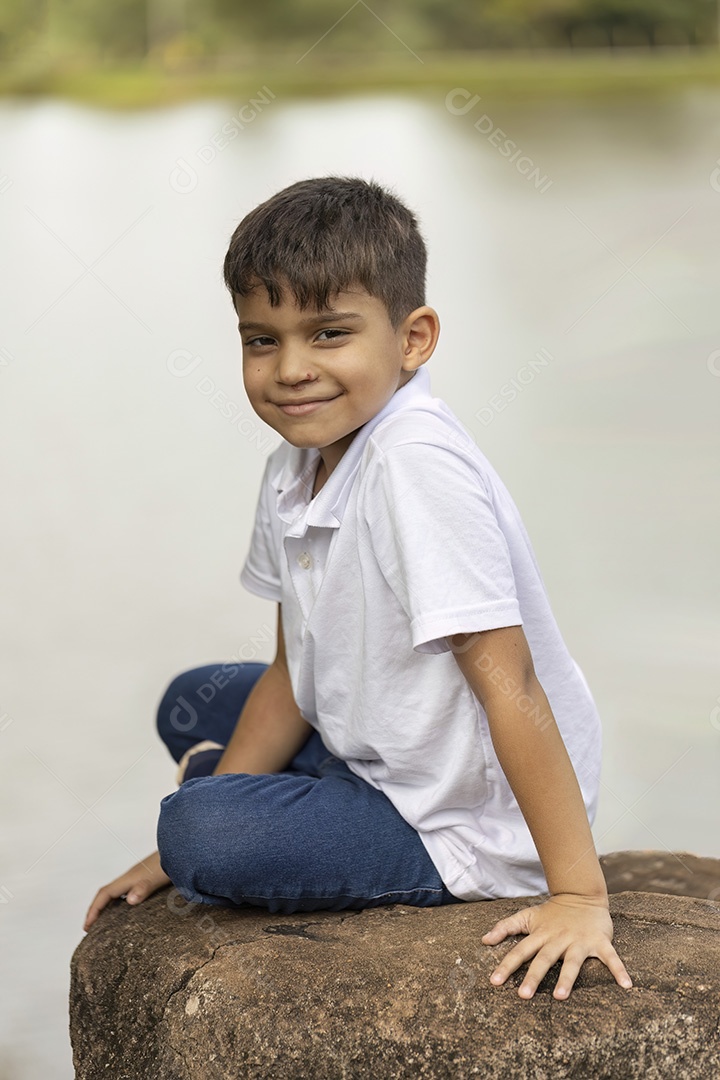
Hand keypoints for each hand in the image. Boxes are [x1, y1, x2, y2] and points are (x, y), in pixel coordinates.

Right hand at [84, 850, 170, 931]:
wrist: (183, 848)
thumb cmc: (172, 861)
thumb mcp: (158, 877)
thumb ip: (144, 887)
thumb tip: (129, 900)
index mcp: (129, 878)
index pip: (104, 894)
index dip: (94, 910)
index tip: (87, 927)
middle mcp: (131, 877)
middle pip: (107, 893)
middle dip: (96, 909)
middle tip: (91, 927)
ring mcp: (139, 876)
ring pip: (117, 892)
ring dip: (108, 906)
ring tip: (105, 922)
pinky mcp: (147, 877)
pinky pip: (127, 891)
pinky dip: (121, 902)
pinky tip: (129, 910)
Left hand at [481, 893, 632, 999]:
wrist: (582, 895)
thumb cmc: (552, 912)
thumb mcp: (527, 916)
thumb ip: (505, 927)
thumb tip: (483, 940)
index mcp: (540, 934)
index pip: (520, 951)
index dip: (507, 966)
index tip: (494, 982)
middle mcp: (558, 939)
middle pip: (543, 959)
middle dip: (533, 977)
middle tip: (523, 995)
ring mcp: (579, 941)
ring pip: (572, 961)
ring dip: (567, 978)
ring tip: (561, 996)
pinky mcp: (600, 942)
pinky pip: (611, 958)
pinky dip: (619, 970)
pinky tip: (626, 985)